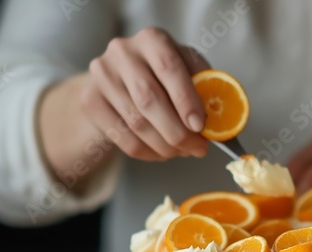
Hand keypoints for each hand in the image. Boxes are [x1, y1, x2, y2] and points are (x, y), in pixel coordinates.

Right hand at [80, 27, 210, 160]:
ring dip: (164, 146)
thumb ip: (205, 89)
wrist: (123, 77)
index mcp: (152, 39)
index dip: (186, 100)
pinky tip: (162, 153)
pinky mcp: (90, 100)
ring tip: (182, 152)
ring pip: (135, 122)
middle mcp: (122, 52)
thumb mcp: (189, 71)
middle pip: (149, 99)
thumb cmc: (166, 75)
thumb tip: (221, 122)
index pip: (169, 67)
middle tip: (198, 149)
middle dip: (177, 132)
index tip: (201, 127)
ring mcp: (102, 75)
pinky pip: (121, 136)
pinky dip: (146, 152)